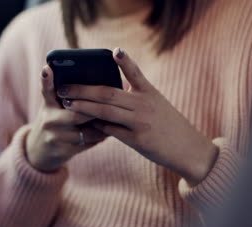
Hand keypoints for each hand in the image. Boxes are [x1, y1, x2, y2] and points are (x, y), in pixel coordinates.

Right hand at [25, 66, 107, 172]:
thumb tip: (94, 78)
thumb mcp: (53, 106)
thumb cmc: (54, 121)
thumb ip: (66, 93)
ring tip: (117, 116)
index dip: (46, 79)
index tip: (47, 69)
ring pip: (87, 130)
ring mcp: (56, 137)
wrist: (40, 151)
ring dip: (104, 124)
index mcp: (48, 105)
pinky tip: (111, 129)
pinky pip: (89, 143)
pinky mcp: (64, 151)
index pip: (46, 89)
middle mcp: (49, 120)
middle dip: (95, 109)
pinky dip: (101, 135)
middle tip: (114, 103)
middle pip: (77, 113)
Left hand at [56, 48, 218, 184]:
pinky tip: (86, 123)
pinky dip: (98, 125)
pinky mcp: (137, 140)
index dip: (125, 61)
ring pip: (105, 111)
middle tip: (64, 88)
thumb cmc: (168, 125)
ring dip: (83, 107)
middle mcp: (144, 105)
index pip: (135, 73)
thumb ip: (135, 97)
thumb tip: (105, 94)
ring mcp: (140, 122)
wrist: (188, 149)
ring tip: (67, 103)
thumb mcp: (157, 104)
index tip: (114, 51)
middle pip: (108, 93)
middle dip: (83, 90)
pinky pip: (111, 130)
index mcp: (150, 93)